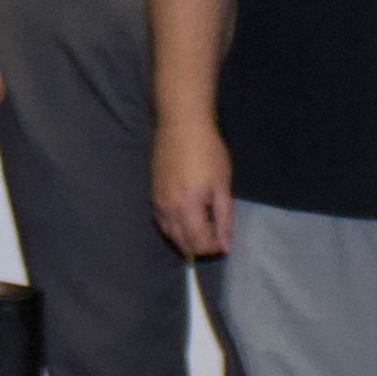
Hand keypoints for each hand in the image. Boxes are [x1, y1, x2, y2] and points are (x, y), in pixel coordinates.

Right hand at [152, 113, 233, 260]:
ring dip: (186, 240)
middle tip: (215, 238)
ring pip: (170, 236)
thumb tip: (224, 245)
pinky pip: (162, 223)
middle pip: (182, 243)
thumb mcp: (222, 185)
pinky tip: (186, 222)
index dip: (213, 248)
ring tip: (203, 230)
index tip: (224, 243)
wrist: (181, 127)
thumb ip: (223, 219)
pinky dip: (174, 230)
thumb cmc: (208, 152)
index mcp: (188, 207)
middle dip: (200, 248)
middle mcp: (168, 210)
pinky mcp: (152, 196)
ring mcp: (157, 204)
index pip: (199, 243)